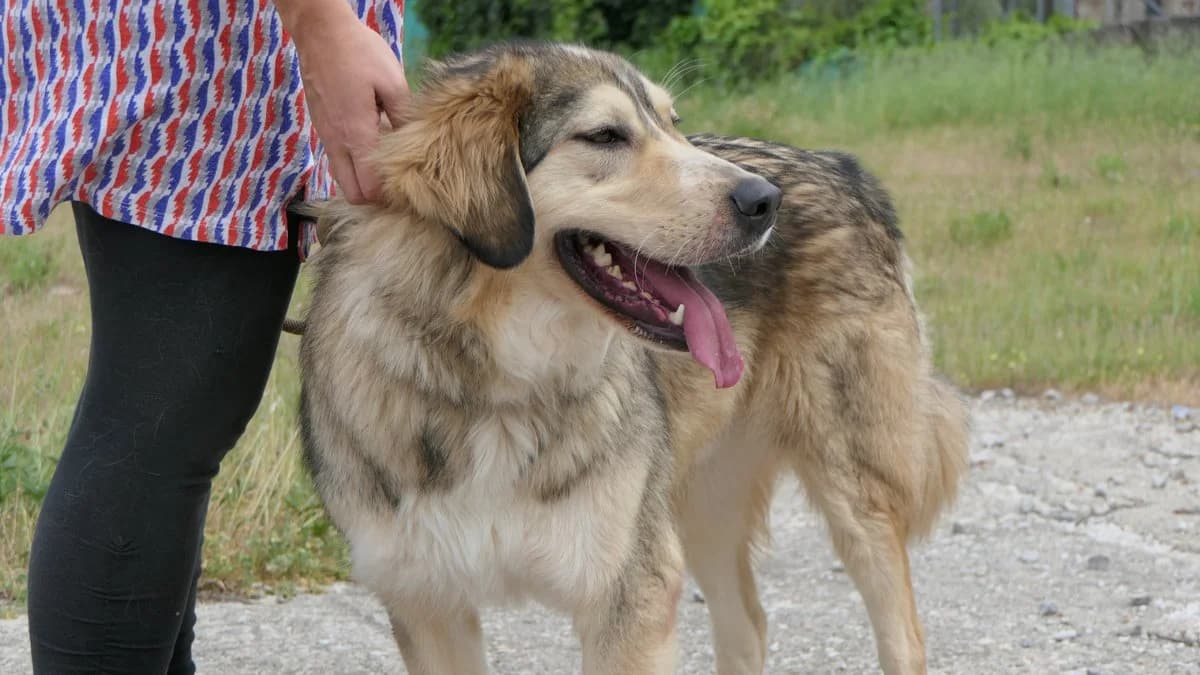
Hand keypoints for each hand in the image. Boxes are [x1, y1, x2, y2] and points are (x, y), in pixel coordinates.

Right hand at [277, 0, 410, 203]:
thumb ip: (403, 119)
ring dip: (360, 179)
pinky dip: (351, 163)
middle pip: (352, 192)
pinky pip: (336, 158)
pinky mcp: (321, 126)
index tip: (406, 188)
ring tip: (385, 165)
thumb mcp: (393, 82)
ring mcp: (325, 135)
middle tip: (396, 183)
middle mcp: (336, 141)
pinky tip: (371, 144)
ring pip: (342, 177)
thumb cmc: (359, 52)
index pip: (368, 188)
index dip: (387, 196)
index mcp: (356, 134)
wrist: (319, 31)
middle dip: (373, 196)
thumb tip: (415, 146)